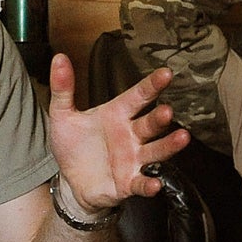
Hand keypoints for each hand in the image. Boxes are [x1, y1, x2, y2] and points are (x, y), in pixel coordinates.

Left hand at [45, 54, 188, 211]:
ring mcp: (133, 159)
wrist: (70, 181)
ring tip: (181, 138)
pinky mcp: (129, 182)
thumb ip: (63, 88)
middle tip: (166, 111)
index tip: (166, 73)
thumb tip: (59, 58)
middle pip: (150, 124)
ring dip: (168, 145)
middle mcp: (131, 135)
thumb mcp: (62, 116)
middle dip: (160, 117)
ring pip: (155, 151)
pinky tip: (155, 183)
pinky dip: (149, 184)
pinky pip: (142, 182)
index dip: (152, 85)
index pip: (138, 96)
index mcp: (117, 114)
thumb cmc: (73, 146)